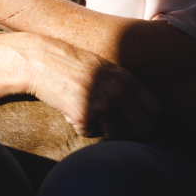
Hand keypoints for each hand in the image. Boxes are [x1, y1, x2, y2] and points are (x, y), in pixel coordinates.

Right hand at [4, 33, 160, 139]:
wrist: (41, 60)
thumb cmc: (71, 63)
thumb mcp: (103, 66)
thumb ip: (122, 83)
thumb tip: (141, 107)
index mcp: (125, 77)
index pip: (154, 107)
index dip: (146, 115)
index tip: (135, 116)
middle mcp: (117, 91)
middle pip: (141, 125)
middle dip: (131, 129)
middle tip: (116, 124)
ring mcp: (101, 105)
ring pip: (118, 134)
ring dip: (106, 130)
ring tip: (92, 115)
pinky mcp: (83, 117)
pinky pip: (89, 133)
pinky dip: (81, 126)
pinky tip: (71, 110)